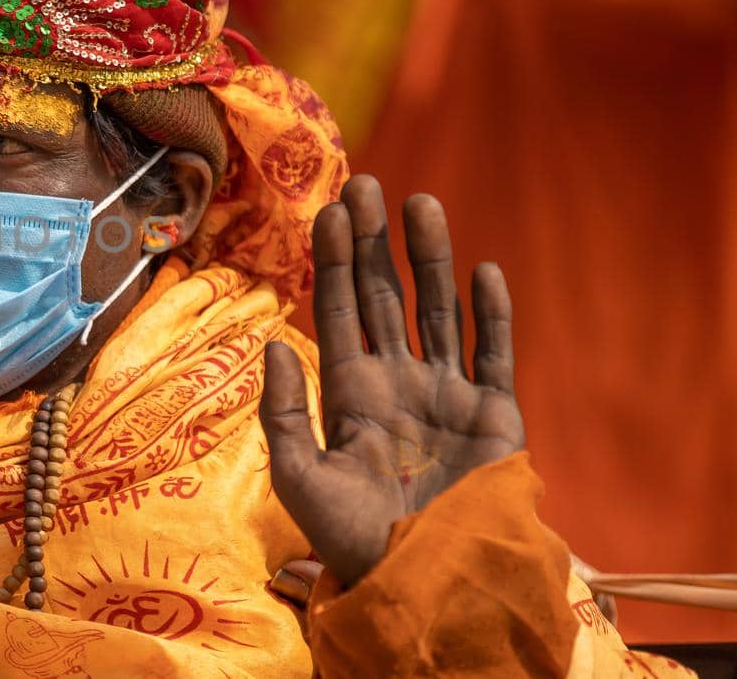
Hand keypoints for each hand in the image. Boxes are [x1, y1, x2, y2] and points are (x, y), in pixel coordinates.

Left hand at [260, 175, 524, 586]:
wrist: (427, 583)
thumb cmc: (354, 539)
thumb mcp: (299, 478)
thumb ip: (282, 411)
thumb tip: (273, 339)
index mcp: (350, 392)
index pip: (336, 310)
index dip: (331, 260)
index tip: (329, 209)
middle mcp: (396, 382)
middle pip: (381, 296)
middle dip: (372, 243)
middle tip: (365, 184)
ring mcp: (446, 393)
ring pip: (437, 310)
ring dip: (429, 259)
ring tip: (420, 204)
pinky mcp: (493, 413)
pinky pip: (494, 352)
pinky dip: (492, 313)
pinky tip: (483, 270)